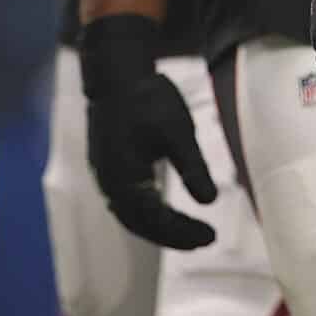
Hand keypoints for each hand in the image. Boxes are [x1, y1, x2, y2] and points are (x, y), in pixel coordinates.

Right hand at [78, 14, 216, 249]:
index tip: (211, 235)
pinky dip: (148, 214)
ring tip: (191, 234)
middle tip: (205, 241)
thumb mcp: (179, 132)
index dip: (183, 231)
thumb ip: (193, 168)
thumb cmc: (148, 99)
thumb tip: (210, 201)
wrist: (116, 75)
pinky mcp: (107, 168)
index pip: (155, 220)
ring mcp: (104, 178)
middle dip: (173, 236)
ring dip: (160, 228)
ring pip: (132, 216)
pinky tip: (166, 213)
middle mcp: (109, 185)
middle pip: (141, 224)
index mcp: (124, 179)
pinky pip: (127, 203)